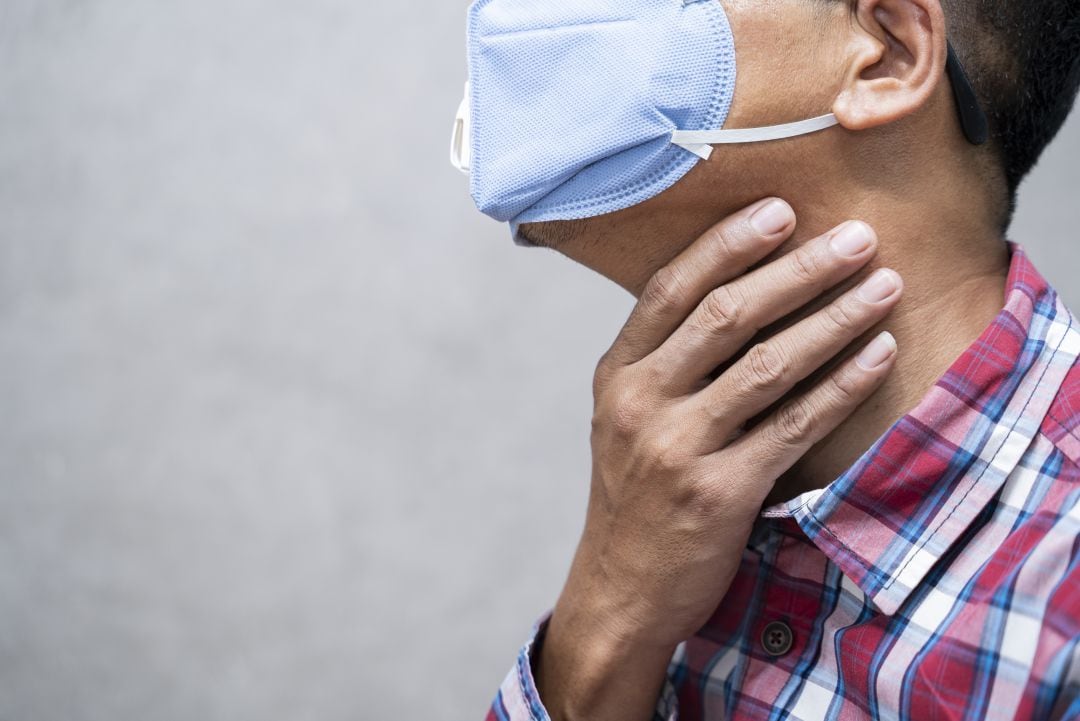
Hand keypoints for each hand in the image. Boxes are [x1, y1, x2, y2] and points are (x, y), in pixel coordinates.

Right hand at [534, 198, 903, 720]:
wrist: (623, 588)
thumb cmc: (636, 493)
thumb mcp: (626, 416)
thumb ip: (666, 359)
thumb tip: (741, 288)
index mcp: (616, 374)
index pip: (669, 289)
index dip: (727, 244)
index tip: (782, 211)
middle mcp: (640, 403)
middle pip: (725, 317)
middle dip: (798, 270)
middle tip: (856, 239)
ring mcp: (677, 448)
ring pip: (767, 365)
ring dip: (834, 319)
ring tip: (882, 285)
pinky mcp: (720, 492)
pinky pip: (794, 426)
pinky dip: (842, 385)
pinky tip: (877, 354)